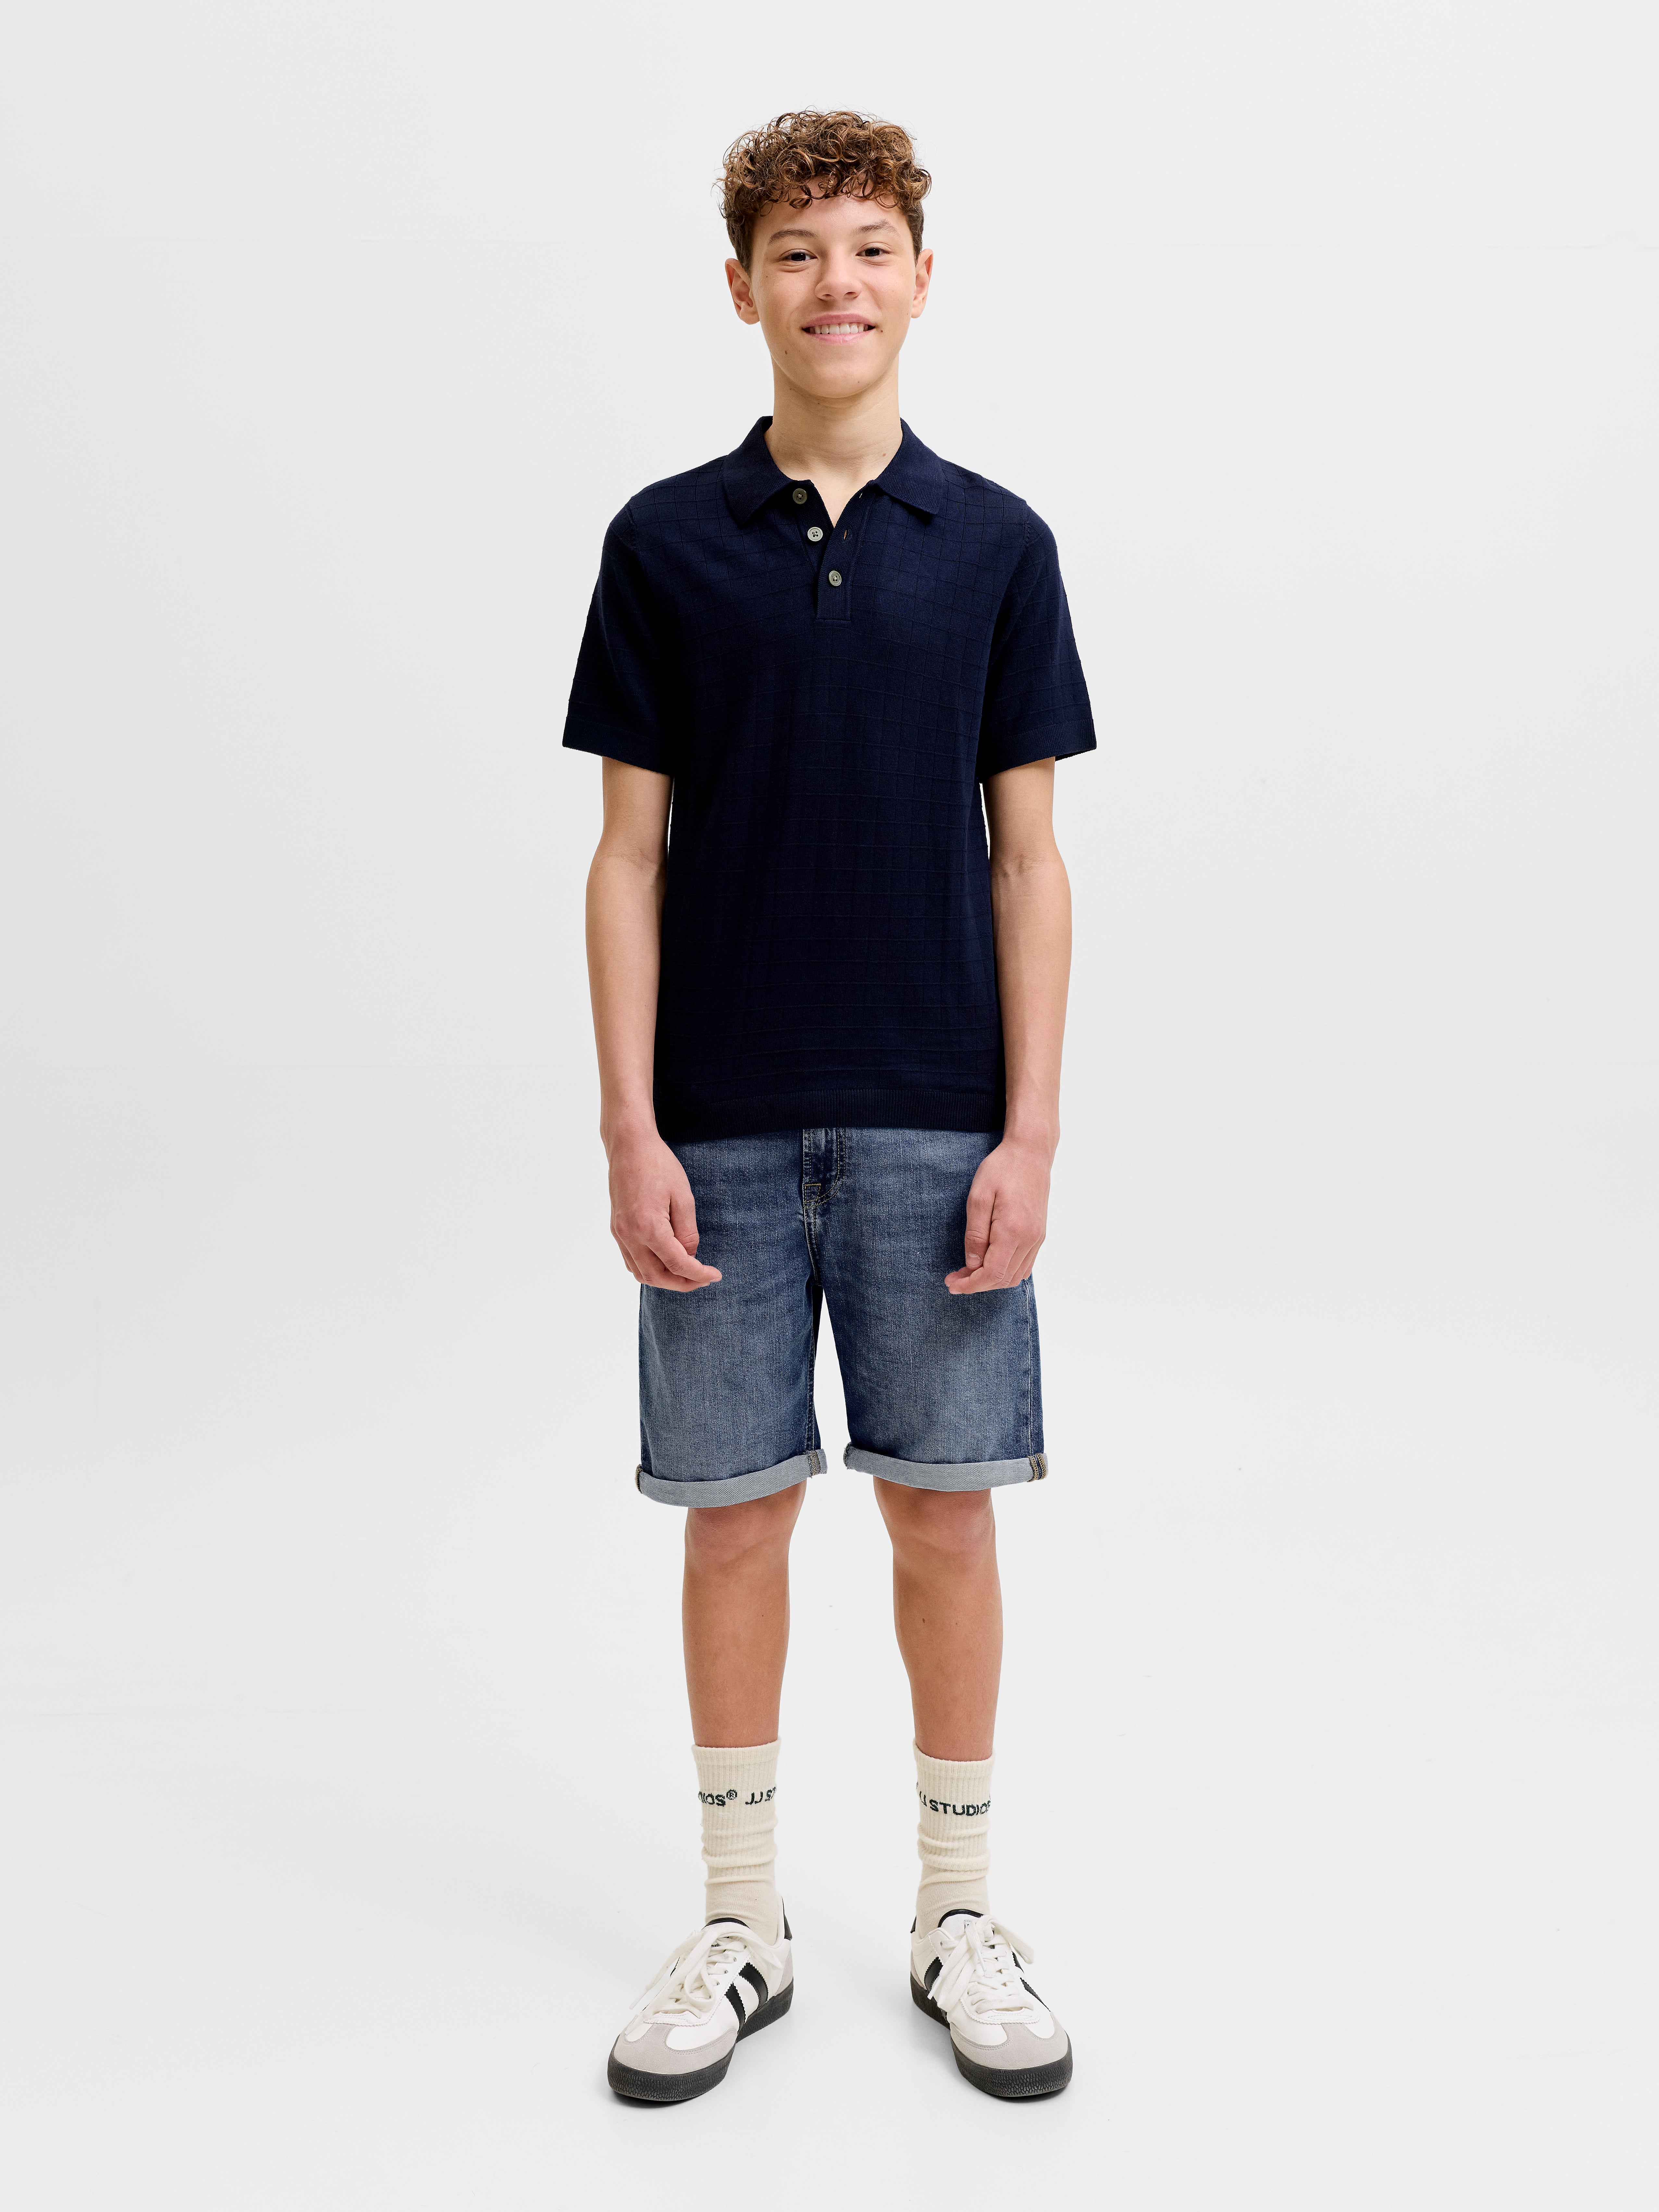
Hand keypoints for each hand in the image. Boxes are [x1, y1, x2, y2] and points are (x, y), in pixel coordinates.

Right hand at [606, 1128, 721, 1291]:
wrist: (630, 1146)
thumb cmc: (659, 1166)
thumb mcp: (684, 1197)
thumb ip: (687, 1232)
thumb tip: (688, 1255)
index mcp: (649, 1227)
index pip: (676, 1264)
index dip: (698, 1274)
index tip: (714, 1275)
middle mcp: (630, 1235)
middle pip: (656, 1276)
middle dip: (681, 1283)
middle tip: (702, 1279)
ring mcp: (620, 1233)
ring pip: (640, 1273)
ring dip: (663, 1279)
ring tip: (685, 1274)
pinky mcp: (616, 1229)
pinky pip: (631, 1260)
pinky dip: (648, 1268)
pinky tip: (664, 1262)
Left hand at [945, 1135, 1050, 1293]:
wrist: (1030, 1153)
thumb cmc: (1001, 1169)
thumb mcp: (978, 1198)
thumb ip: (975, 1235)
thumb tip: (973, 1265)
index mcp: (1013, 1231)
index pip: (992, 1273)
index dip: (970, 1285)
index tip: (951, 1284)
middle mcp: (1030, 1239)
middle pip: (1004, 1279)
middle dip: (977, 1284)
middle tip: (954, 1278)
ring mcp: (1038, 1238)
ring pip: (1016, 1276)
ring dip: (991, 1280)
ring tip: (968, 1272)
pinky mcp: (1039, 1234)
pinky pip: (1025, 1265)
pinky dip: (1006, 1272)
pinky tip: (988, 1263)